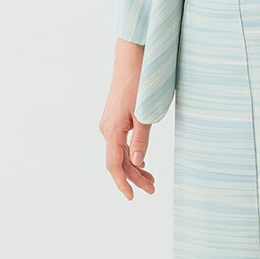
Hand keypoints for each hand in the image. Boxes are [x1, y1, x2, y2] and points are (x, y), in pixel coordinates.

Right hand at [99, 39, 157, 200]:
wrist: (131, 61)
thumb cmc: (140, 85)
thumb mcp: (144, 114)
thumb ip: (141, 140)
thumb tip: (138, 163)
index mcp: (112, 131)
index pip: (114, 165)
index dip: (123, 183)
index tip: (133, 197)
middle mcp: (107, 129)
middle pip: (119, 161)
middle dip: (135, 177)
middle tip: (153, 189)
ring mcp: (109, 124)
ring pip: (120, 153)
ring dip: (135, 167)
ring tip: (151, 179)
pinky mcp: (114, 119)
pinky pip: (120, 143)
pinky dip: (131, 155)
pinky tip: (141, 161)